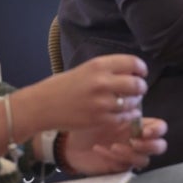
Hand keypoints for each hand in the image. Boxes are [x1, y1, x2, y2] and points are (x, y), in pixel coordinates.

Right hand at [15, 54, 148, 137]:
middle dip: (141, 87)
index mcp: (99, 65)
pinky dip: (127, 116)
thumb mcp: (85, 69)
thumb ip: (106, 69)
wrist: (42, 106)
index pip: (133, 63)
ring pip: (133, 103)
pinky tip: (123, 113)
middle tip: (138, 89)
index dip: (141, 68)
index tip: (141, 72)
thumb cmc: (62, 86)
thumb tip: (129, 72)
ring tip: (129, 102)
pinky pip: (124, 118)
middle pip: (137, 84)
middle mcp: (102, 82)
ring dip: (135, 103)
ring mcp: (102, 103)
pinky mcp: (99, 119)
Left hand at [63, 117, 167, 175]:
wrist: (70, 141)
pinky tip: (99, 149)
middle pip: (159, 146)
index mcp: (138, 125)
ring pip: (143, 160)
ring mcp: (129, 155)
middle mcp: (137, 140)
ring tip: (113, 146)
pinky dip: (113, 158)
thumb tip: (134, 98)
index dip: (158, 130)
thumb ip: (121, 107)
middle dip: (150, 146)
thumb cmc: (89, 123)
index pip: (160, 128)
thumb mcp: (105, 111)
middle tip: (133, 141)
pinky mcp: (118, 167)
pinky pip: (124, 167)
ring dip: (130, 154)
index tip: (144, 131)